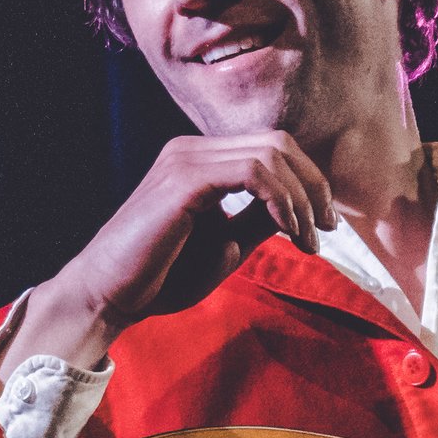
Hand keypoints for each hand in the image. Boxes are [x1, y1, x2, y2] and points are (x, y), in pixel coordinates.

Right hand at [12, 132, 336, 373]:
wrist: (110, 294)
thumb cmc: (163, 275)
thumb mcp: (228, 245)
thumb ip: (259, 220)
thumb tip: (300, 211)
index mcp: (201, 160)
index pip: (272, 148)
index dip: (309, 181)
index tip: (325, 225)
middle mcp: (193, 149)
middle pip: (278, 142)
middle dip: (314, 185)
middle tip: (327, 229)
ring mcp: (186, 158)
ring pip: (271, 154)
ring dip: (301, 198)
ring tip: (307, 240)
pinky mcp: (184, 178)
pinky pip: (252, 172)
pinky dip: (280, 200)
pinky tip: (288, 231)